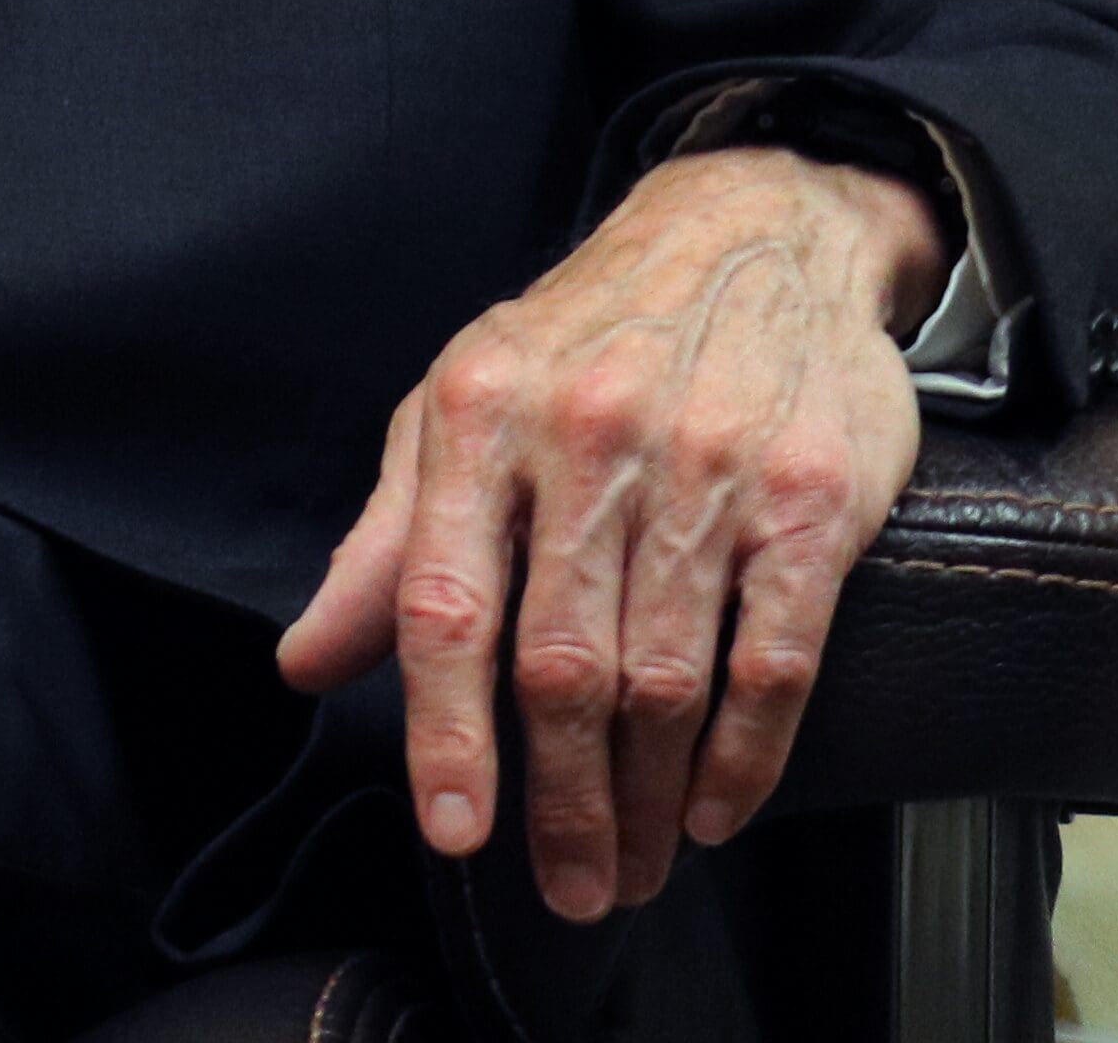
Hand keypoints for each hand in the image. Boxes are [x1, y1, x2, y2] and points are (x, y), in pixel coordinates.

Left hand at [271, 147, 939, 921]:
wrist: (750, 230)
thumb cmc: (580, 340)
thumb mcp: (453, 406)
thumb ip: (385, 543)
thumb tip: (308, 664)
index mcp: (476, 415)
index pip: (444, 603)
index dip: (445, 732)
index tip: (454, 831)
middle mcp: (584, 437)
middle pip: (560, 666)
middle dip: (560, 802)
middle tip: (567, 887)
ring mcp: (705, 466)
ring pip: (663, 678)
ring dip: (646, 800)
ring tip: (633, 866)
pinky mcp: (809, 496)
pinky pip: (773, 658)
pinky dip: (744, 754)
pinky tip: (714, 808)